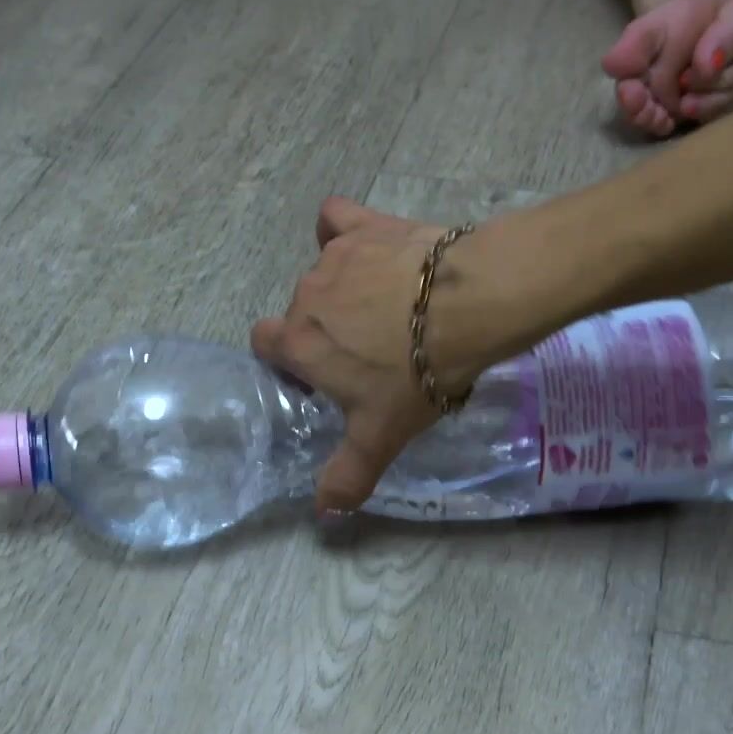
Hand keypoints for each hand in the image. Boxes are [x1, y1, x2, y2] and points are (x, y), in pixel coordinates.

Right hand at [250, 196, 495, 513]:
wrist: (468, 306)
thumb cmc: (417, 375)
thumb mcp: (382, 435)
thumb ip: (348, 474)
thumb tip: (324, 514)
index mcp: (299, 343)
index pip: (265, 343)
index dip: (290, 360)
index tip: (326, 376)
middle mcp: (307, 296)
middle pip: (301, 312)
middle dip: (327, 329)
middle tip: (373, 353)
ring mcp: (336, 257)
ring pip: (325, 273)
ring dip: (346, 290)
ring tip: (391, 310)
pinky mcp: (368, 225)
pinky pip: (338, 219)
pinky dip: (346, 231)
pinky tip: (369, 246)